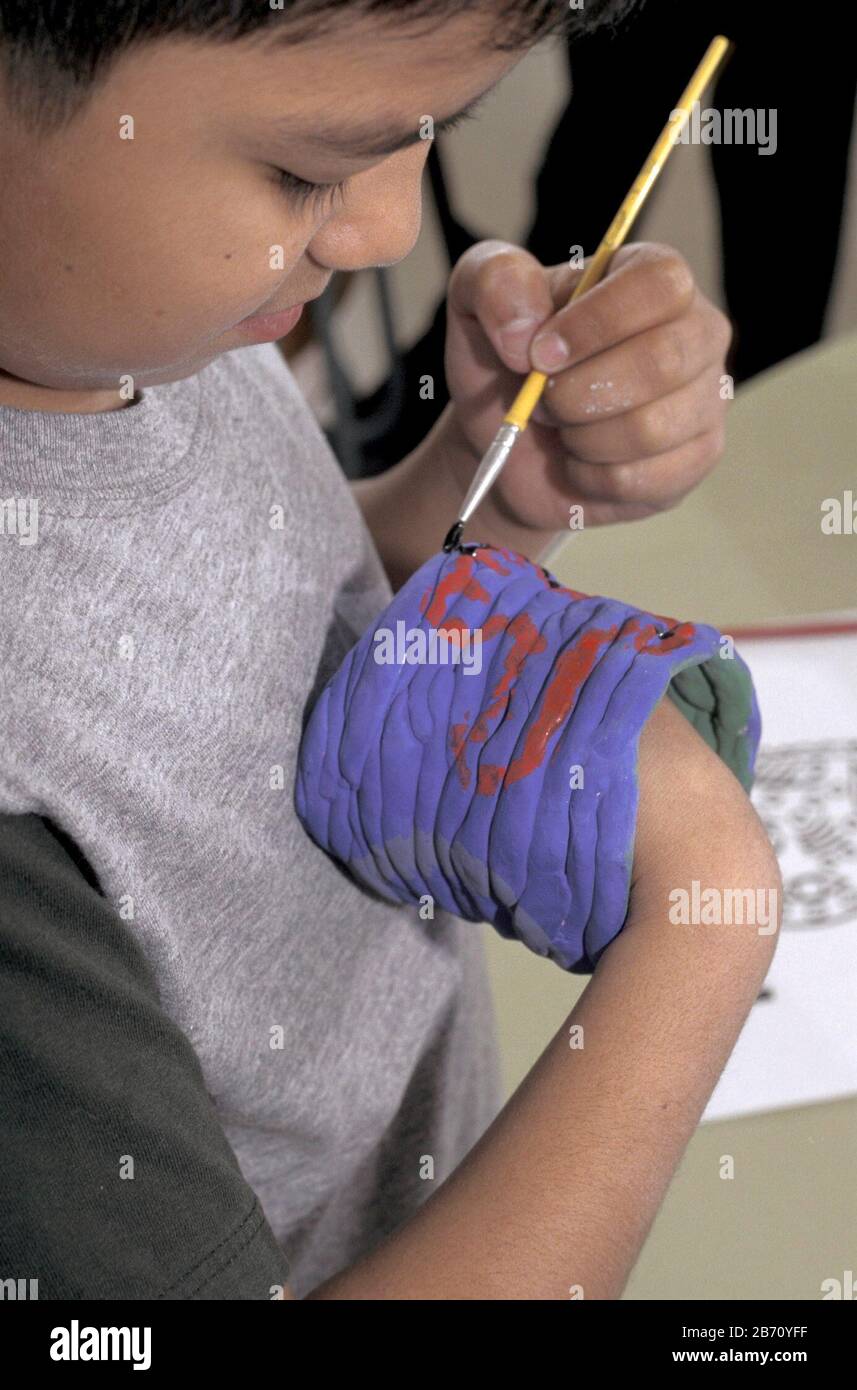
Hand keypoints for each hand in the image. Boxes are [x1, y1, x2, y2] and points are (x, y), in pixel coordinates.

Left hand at [444, 239, 732, 532]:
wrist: (510, 441)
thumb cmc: (506, 362)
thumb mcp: (477, 299)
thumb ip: (494, 280)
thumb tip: (524, 330)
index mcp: (652, 276)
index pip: (657, 285)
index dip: (594, 323)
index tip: (539, 354)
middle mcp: (696, 331)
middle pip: (662, 361)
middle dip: (577, 393)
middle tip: (541, 399)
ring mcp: (705, 398)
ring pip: (651, 428)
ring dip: (582, 438)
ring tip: (562, 427)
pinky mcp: (696, 459)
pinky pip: (647, 478)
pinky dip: (593, 478)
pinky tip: (581, 462)